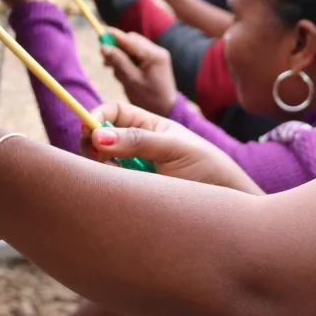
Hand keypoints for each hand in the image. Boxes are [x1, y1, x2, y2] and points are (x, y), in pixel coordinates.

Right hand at [83, 102, 260, 192]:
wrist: (227, 203)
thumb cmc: (208, 169)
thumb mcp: (175, 149)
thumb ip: (138, 142)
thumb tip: (98, 136)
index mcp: (149, 127)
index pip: (114, 113)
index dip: (97, 116)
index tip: (87, 128)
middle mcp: (136, 148)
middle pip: (99, 139)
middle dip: (90, 143)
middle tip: (97, 156)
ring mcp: (133, 173)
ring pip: (100, 166)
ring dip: (100, 168)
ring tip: (120, 176)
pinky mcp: (132, 196)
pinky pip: (110, 189)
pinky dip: (107, 188)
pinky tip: (123, 192)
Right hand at [100, 28, 177, 115]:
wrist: (166, 109)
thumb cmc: (149, 99)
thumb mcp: (131, 81)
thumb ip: (118, 62)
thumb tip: (103, 47)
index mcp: (154, 55)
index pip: (130, 39)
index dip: (113, 36)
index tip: (99, 35)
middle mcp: (157, 51)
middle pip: (131, 40)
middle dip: (117, 48)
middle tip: (106, 63)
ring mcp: (156, 55)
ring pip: (132, 47)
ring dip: (121, 56)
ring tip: (118, 72)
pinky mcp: (153, 60)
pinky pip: (136, 54)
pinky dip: (127, 61)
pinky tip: (125, 73)